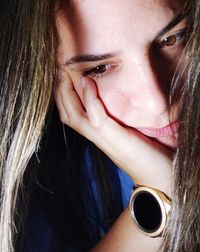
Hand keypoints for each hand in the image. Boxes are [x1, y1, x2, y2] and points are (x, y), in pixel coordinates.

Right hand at [54, 72, 171, 194]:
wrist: (162, 180)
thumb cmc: (152, 156)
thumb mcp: (134, 134)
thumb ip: (123, 122)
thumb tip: (121, 102)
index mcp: (101, 137)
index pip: (74, 117)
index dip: (65, 99)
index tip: (63, 78)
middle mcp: (99, 139)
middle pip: (69, 116)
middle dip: (60, 94)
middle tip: (59, 72)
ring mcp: (106, 141)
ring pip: (75, 117)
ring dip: (68, 95)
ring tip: (66, 75)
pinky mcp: (117, 141)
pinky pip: (96, 118)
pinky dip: (89, 100)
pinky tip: (87, 82)